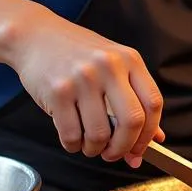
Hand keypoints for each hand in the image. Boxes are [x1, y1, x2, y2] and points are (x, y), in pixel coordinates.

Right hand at [8, 11, 163, 164]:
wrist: (36, 36)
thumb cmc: (78, 54)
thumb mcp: (114, 66)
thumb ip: (135, 99)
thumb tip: (155, 139)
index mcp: (129, 60)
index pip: (153, 103)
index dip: (149, 133)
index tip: (140, 148)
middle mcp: (109, 67)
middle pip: (132, 122)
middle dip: (124, 148)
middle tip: (114, 154)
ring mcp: (83, 78)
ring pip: (99, 134)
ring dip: (95, 149)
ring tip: (89, 143)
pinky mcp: (58, 91)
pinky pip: (71, 135)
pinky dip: (73, 145)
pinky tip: (72, 137)